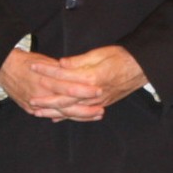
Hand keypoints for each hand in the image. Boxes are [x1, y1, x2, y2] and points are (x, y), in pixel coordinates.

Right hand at [0, 46, 102, 120]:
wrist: (3, 68)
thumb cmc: (27, 61)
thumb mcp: (45, 60)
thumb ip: (61, 69)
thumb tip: (78, 72)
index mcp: (45, 80)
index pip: (69, 88)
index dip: (84, 91)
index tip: (98, 91)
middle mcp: (40, 95)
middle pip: (67, 106)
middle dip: (85, 109)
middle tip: (101, 110)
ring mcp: (35, 104)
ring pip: (61, 114)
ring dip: (79, 116)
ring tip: (95, 115)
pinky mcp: (30, 110)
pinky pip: (51, 115)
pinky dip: (64, 117)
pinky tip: (78, 118)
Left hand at [31, 44, 147, 119]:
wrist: (142, 68)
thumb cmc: (122, 57)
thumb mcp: (100, 53)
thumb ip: (79, 61)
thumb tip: (61, 63)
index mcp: (90, 78)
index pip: (63, 75)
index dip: (46, 71)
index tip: (33, 67)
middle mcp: (92, 93)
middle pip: (64, 99)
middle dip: (45, 101)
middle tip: (30, 100)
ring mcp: (97, 102)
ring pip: (71, 110)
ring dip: (53, 112)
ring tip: (38, 112)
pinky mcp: (101, 105)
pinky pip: (81, 114)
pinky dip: (68, 116)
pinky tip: (56, 118)